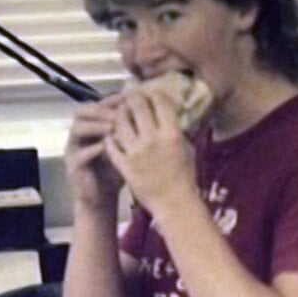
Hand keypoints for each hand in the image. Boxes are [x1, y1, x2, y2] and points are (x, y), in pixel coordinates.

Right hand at [65, 96, 125, 209]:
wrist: (102, 199)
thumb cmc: (115, 170)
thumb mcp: (124, 147)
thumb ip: (129, 130)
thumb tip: (147, 110)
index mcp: (90, 128)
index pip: (96, 105)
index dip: (109, 100)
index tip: (127, 98)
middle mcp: (78, 136)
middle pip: (81, 112)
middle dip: (100, 110)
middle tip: (118, 112)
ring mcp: (73, 151)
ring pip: (76, 129)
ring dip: (95, 126)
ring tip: (113, 126)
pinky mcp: (73, 167)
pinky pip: (79, 154)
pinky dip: (93, 149)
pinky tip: (106, 147)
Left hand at [105, 86, 197, 213]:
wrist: (174, 204)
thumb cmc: (185, 177)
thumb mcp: (187, 149)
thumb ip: (177, 130)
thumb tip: (171, 112)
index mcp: (172, 134)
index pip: (160, 102)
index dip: (154, 93)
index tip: (151, 92)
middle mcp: (152, 139)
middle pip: (137, 107)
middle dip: (133, 97)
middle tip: (131, 96)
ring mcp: (136, 152)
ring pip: (120, 122)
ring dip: (119, 114)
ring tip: (120, 113)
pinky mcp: (124, 165)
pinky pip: (112, 145)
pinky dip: (110, 137)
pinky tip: (112, 134)